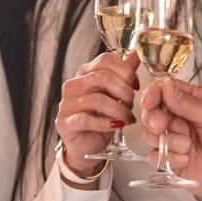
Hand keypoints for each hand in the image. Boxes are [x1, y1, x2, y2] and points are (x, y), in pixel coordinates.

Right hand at [56, 51, 139, 177]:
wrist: (88, 146)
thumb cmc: (102, 118)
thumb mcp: (116, 94)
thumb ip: (124, 74)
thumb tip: (136, 54)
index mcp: (85, 72)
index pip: (106, 59)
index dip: (126, 71)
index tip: (136, 86)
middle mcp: (73, 85)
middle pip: (103, 77)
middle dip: (124, 92)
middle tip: (132, 104)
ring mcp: (66, 103)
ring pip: (97, 99)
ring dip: (119, 110)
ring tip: (127, 118)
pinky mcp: (64, 122)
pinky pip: (87, 120)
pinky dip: (106, 123)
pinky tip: (115, 126)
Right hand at [140, 79, 201, 200]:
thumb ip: (191, 104)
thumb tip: (167, 87)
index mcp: (196, 101)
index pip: (166, 89)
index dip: (154, 93)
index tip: (151, 101)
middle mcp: (183, 118)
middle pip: (153, 110)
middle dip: (154, 118)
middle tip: (163, 126)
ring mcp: (176, 140)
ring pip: (151, 134)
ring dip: (166, 140)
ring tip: (187, 147)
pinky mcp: (173, 160)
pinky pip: (155, 156)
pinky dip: (167, 158)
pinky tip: (185, 161)